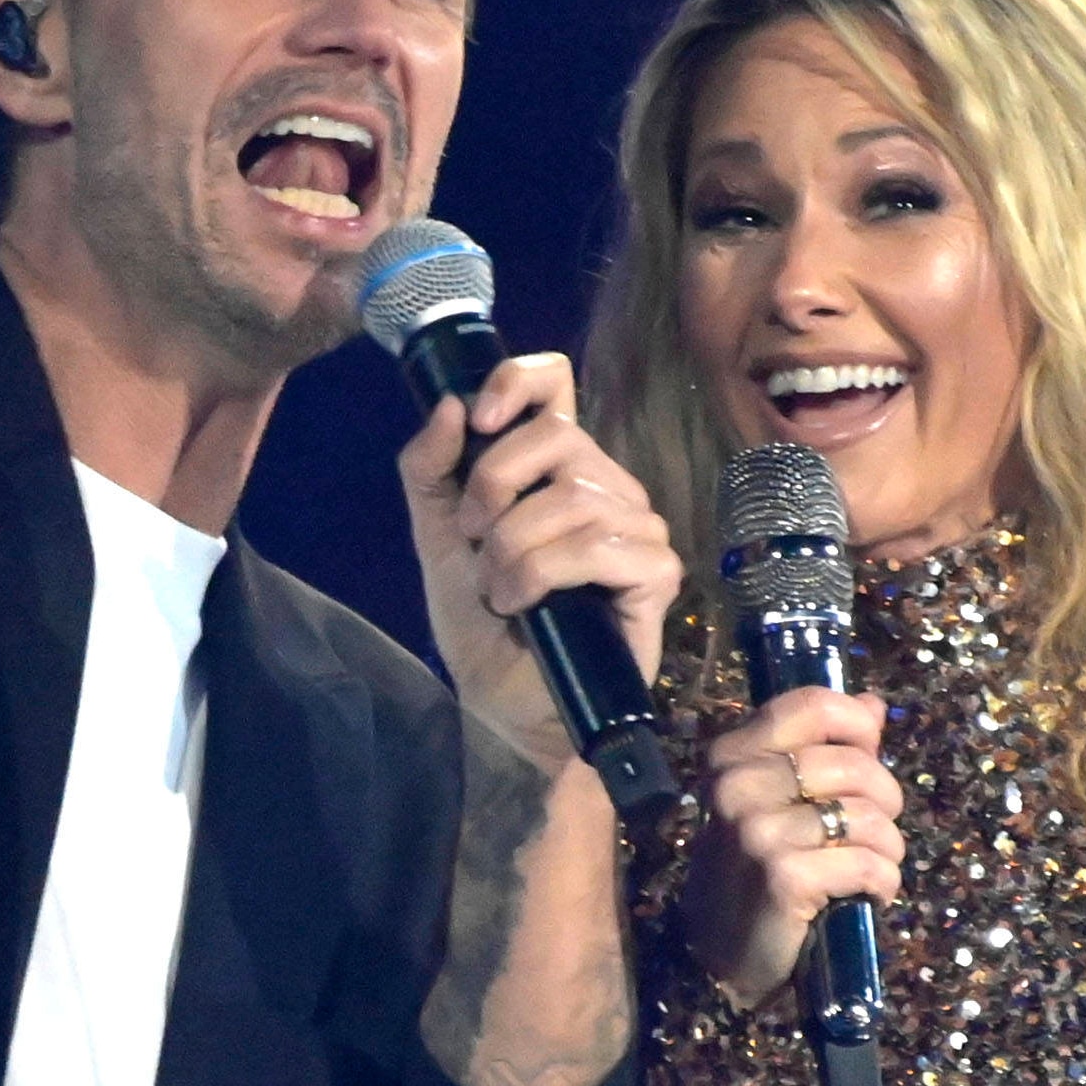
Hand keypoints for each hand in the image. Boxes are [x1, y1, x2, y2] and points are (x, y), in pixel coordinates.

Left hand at [397, 354, 682, 764]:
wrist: (503, 704)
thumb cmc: (482, 625)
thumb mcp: (437, 539)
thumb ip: (430, 471)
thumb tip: (449, 404)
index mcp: (556, 467)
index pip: (556, 382)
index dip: (519, 381)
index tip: (481, 419)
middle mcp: (604, 486)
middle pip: (558, 438)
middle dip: (496, 489)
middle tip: (477, 543)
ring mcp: (637, 529)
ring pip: (575, 498)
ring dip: (515, 549)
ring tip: (499, 592)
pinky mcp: (656, 575)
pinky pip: (602, 546)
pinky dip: (547, 572)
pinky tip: (527, 604)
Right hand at [680, 686, 904, 1005]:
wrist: (728, 956)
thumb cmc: (759, 872)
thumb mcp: (780, 802)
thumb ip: (824, 749)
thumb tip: (873, 706)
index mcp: (732, 755)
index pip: (813, 705)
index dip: (858, 726)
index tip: (869, 755)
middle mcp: (737, 785)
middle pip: (854, 763)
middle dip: (884, 802)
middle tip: (872, 833)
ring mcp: (757, 830)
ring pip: (868, 815)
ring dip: (887, 849)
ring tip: (868, 868)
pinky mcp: (783, 874)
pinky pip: (868, 862)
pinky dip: (883, 882)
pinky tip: (867, 895)